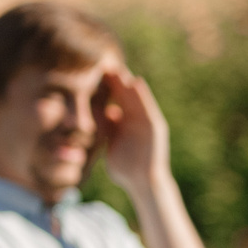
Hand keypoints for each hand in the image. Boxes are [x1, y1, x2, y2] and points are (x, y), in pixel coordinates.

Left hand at [92, 68, 171, 193]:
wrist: (142, 183)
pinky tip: (136, 82)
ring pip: (136, 98)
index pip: (113, 101)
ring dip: (128, 83)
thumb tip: (102, 115)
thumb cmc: (125, 169)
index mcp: (123, 124)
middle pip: (124, 96)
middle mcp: (136, 120)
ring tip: (119, 67)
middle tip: (103, 63)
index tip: (92, 74)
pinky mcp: (155, 126)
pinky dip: (143, 95)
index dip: (104, 88)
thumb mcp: (110, 145)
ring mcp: (146, 122)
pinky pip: (148, 107)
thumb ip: (107, 130)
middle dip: (114, 81)